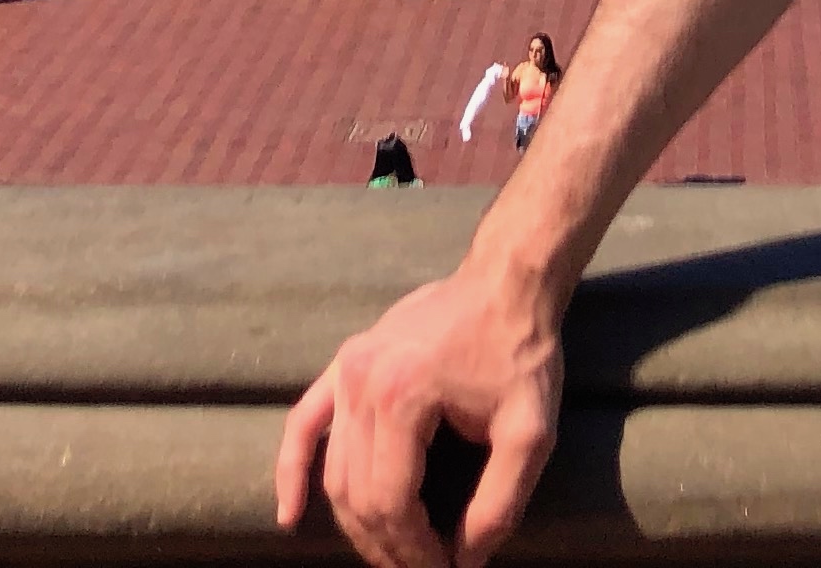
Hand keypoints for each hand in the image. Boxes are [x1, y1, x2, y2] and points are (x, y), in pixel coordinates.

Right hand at [275, 259, 563, 567]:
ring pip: (333, 470)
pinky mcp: (345, 362)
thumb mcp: (530, 434)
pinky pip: (304, 422)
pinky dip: (292, 471)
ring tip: (389, 555)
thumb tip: (467, 560)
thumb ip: (498, 504)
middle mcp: (361, 384)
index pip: (392, 502)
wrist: (508, 281)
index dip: (415, 551)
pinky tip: (290, 514)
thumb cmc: (523, 352)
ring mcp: (346, 370)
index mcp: (402, 397)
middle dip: (387, 546)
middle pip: (357, 493)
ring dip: (356, 524)